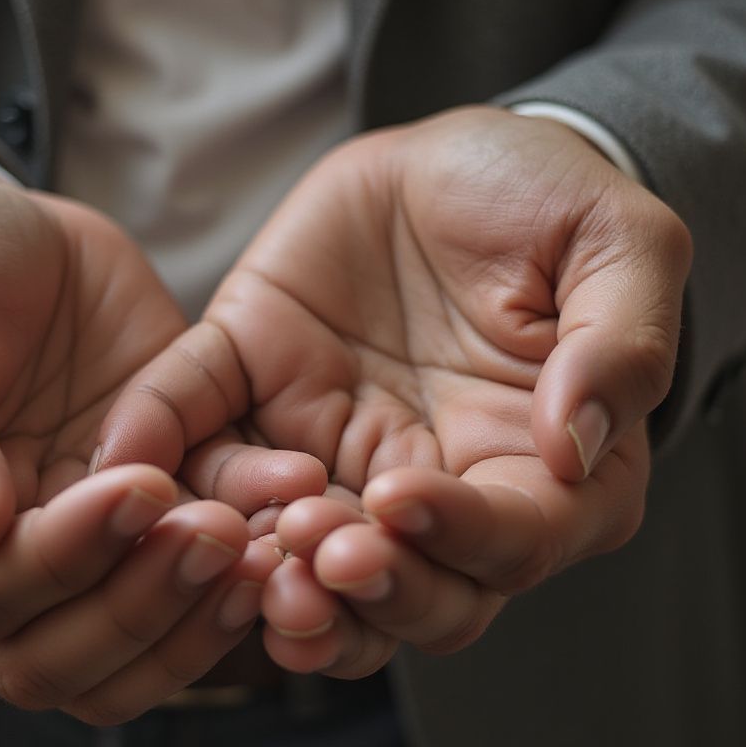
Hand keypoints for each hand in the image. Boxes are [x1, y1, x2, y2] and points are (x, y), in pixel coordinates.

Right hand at [0, 163, 321, 718]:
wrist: (14, 238)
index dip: (60, 559)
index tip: (138, 484)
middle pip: (46, 659)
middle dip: (140, 605)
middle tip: (219, 534)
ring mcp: (52, 565)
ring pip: (117, 663)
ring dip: (193, 620)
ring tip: (261, 549)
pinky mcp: (128, 539)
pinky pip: (178, 605)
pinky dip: (230, 595)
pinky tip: (278, 542)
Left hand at [98, 106, 691, 672]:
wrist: (455, 157)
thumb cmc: (549, 204)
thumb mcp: (619, 248)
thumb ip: (620, 345)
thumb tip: (575, 442)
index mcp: (531, 470)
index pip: (505, 545)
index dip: (456, 540)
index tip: (403, 500)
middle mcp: (426, 482)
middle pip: (395, 587)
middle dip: (352, 589)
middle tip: (311, 559)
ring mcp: (329, 442)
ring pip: (288, 543)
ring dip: (254, 563)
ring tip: (232, 551)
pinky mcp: (253, 379)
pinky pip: (198, 421)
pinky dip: (159, 439)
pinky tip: (125, 460)